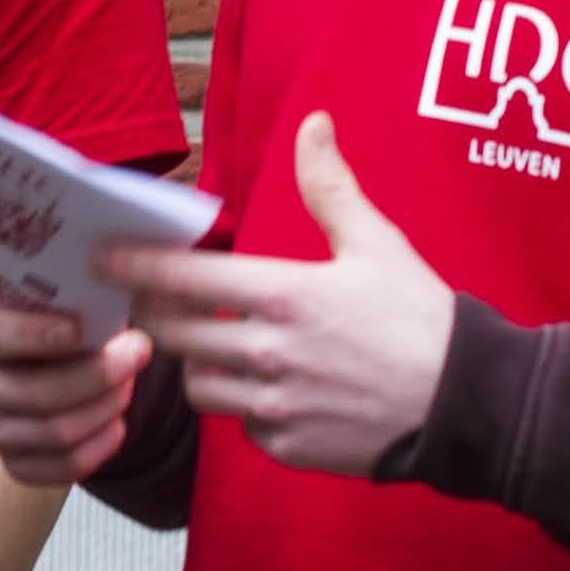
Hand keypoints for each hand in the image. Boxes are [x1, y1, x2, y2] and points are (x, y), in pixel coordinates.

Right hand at [0, 306, 154, 487]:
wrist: (57, 367)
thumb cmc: (65, 324)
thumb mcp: (63, 302)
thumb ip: (76, 303)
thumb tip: (109, 310)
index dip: (35, 335)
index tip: (81, 329)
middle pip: (36, 394)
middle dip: (97, 375)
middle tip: (139, 352)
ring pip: (57, 432)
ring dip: (106, 407)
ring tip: (130, 385)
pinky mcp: (15, 464)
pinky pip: (64, 467)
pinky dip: (100, 447)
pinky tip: (117, 424)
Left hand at [97, 111, 457, 478]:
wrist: (469, 406)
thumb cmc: (423, 320)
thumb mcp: (378, 244)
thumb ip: (330, 187)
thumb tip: (313, 123)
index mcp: (284, 295)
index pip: (182, 277)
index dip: (133, 266)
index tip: (101, 256)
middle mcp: (267, 354)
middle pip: (171, 334)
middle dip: (156, 315)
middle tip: (157, 301)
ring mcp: (273, 407)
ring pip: (196, 385)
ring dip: (198, 363)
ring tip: (218, 344)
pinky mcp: (286, 448)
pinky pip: (237, 425)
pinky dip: (241, 406)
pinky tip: (266, 387)